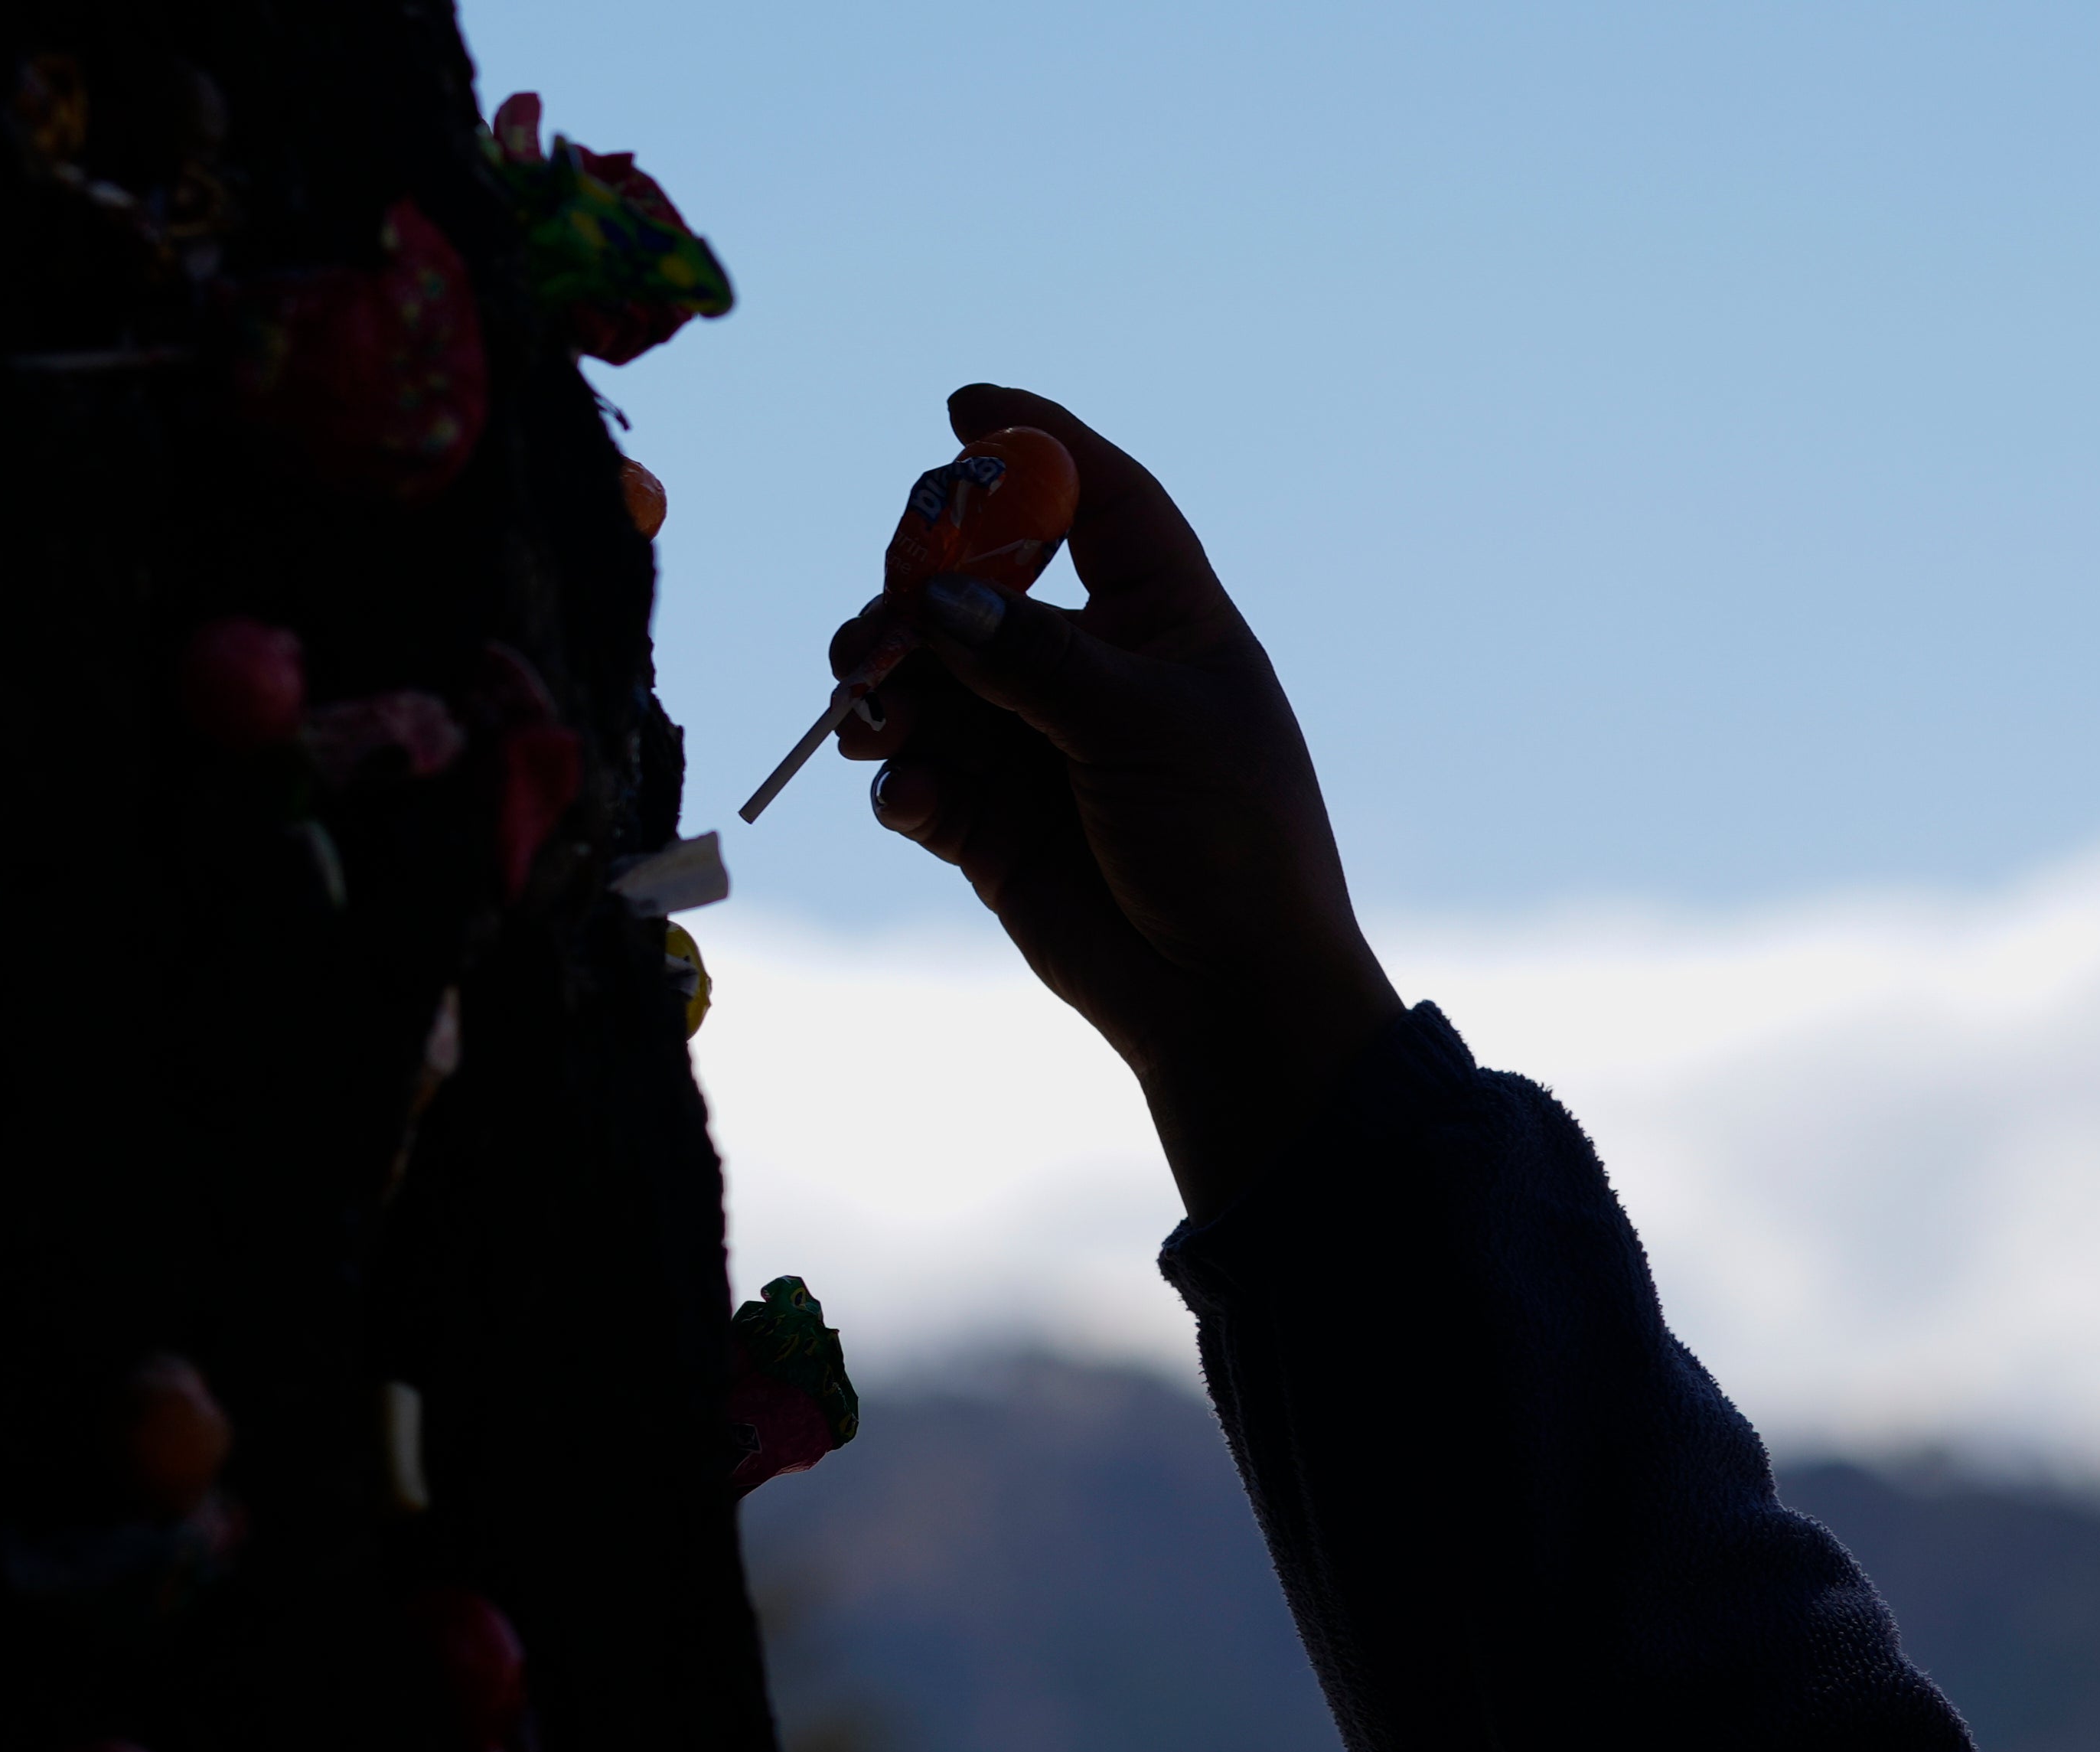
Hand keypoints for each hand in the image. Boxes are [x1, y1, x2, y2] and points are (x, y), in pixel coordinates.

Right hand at [830, 385, 1401, 1219]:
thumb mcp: (1141, 725)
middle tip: (880, 628)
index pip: (1095, 497)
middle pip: (975, 580)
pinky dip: (900, 774)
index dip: (1031, 445)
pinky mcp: (988, 819)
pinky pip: (914, 770)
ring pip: (924, 674)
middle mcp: (1092, 665)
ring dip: (884, 681)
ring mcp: (1034, 741)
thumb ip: (1033, 657)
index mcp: (1165, 616)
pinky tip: (916, 800)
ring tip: (873, 713)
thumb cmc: (1225, 841)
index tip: (960, 409)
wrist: (1226, 994)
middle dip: (913, 588)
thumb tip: (932, 602)